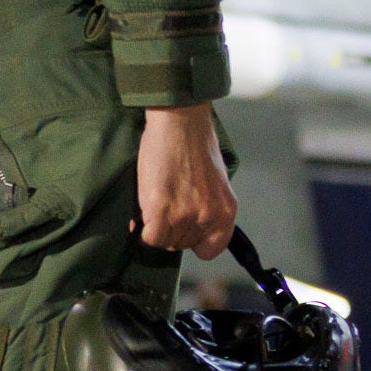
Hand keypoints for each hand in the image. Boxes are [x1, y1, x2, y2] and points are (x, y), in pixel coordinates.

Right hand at [136, 104, 237, 259]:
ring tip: (158, 200)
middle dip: (172, 228)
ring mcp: (185, 215)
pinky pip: (150, 236)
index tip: (185, 228)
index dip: (194, 240)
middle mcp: (209, 216)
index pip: (210, 250)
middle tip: (167, 204)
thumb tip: (182, 225)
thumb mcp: (214, 182)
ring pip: (164, 241)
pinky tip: (147, 209)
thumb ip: (205, 208)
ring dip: (157, 226)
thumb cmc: (195, 144)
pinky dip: (144, 227)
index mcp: (226, 210)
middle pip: (183, 245)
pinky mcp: (161, 209)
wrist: (180, 121)